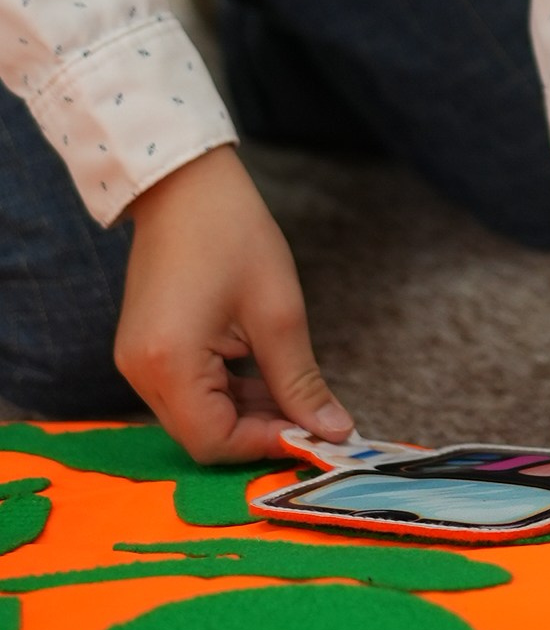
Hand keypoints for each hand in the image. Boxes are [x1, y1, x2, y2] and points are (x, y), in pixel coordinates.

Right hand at [116, 145, 352, 462]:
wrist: (185, 185)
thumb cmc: (234, 235)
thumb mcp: (279, 312)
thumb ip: (300, 381)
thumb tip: (333, 432)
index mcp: (168, 363)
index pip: (214, 440)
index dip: (265, 443)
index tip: (313, 433)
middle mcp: (141, 372)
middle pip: (201, 435)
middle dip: (258, 431)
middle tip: (310, 418)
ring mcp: (136, 362)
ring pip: (194, 416)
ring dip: (244, 413)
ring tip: (292, 393)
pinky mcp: (143, 350)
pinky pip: (184, 392)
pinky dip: (224, 393)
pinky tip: (261, 375)